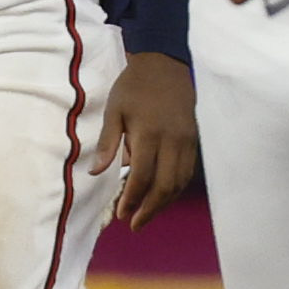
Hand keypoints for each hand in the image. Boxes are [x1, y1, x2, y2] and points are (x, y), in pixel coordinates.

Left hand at [95, 51, 199, 220]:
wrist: (165, 64)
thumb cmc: (134, 86)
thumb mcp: (114, 110)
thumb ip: (108, 143)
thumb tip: (95, 172)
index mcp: (149, 133)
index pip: (141, 176)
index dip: (132, 199)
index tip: (121, 214)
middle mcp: (172, 141)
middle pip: (164, 186)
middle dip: (149, 209)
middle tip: (134, 224)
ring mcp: (186, 142)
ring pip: (179, 182)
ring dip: (163, 203)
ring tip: (146, 215)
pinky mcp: (193, 141)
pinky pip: (187, 172)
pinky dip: (175, 189)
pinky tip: (163, 197)